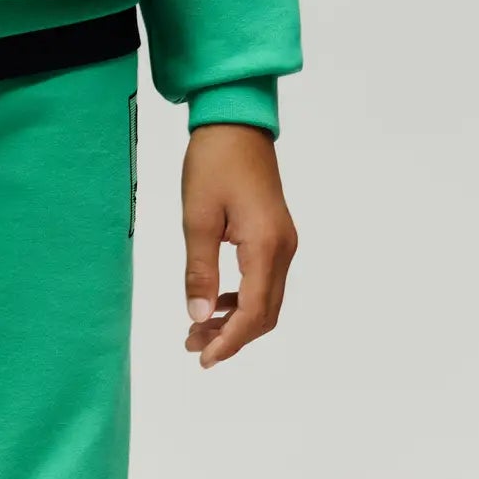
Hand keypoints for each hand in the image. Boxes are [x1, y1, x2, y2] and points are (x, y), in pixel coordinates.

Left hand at [181, 122, 297, 366]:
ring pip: (267, 299)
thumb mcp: (197, 216)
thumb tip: (199, 318)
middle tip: (194, 346)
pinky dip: (243, 298)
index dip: (230, 341)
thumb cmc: (214, 161)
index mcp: (266, 246)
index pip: (254, 312)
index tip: (204, 358)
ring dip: (237, 319)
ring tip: (199, 329)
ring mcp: (284, 241)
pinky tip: (218, 300)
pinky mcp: (276, 233)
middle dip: (232, 336)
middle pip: (265, 313)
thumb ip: (200, 270)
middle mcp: (284, 249)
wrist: (235, 121)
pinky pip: (265, 280)